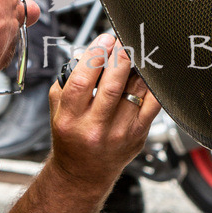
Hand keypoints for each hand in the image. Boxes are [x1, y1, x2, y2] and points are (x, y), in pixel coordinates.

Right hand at [48, 33, 159, 189]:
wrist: (83, 173)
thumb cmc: (70, 137)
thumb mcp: (57, 109)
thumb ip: (68, 80)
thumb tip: (88, 52)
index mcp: (70, 118)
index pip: (83, 80)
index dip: (96, 55)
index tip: (105, 39)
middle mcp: (94, 127)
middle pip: (113, 85)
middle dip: (121, 57)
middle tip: (124, 42)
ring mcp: (119, 132)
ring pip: (135, 91)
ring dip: (138, 67)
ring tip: (136, 54)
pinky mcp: (138, 135)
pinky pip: (153, 104)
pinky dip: (154, 85)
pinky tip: (149, 73)